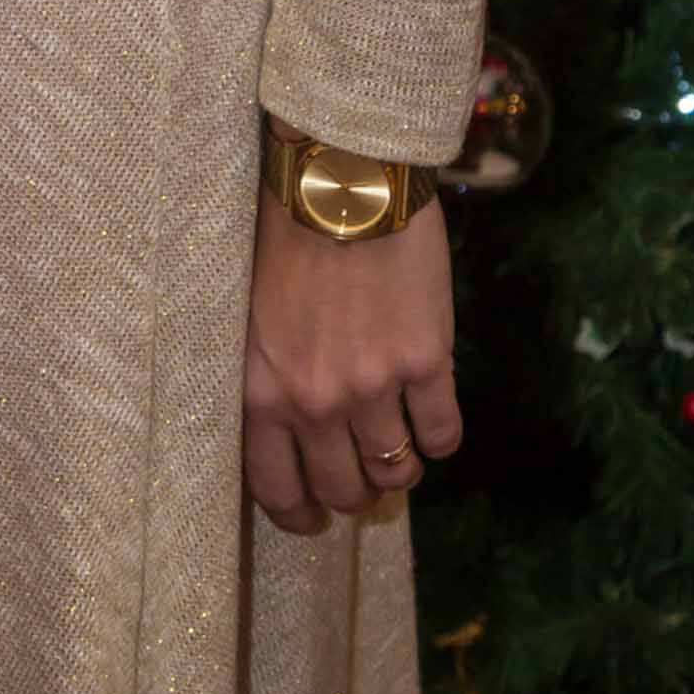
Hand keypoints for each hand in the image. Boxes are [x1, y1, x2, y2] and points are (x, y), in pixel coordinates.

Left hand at [243, 180, 459, 536]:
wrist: (340, 176)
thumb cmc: (284, 232)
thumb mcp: (250, 313)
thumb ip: (268, 374)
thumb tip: (291, 428)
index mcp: (261, 389)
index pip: (276, 488)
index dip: (299, 514)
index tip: (313, 517)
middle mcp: (314, 399)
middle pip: (341, 489)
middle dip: (354, 495)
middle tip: (363, 483)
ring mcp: (374, 385)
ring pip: (394, 469)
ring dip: (398, 470)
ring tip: (399, 453)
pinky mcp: (425, 361)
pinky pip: (442, 434)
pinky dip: (441, 440)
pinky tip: (434, 422)